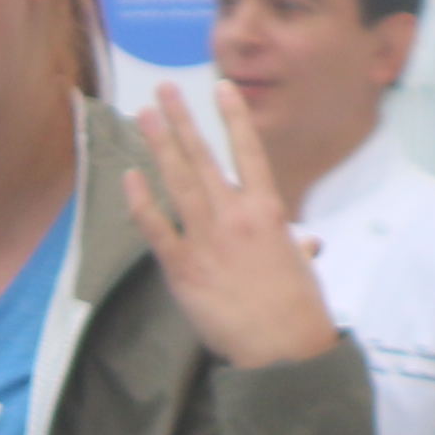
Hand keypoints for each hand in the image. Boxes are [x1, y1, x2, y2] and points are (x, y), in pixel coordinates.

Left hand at [116, 84, 347, 369]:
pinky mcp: (184, 268)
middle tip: (164, 90)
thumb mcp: (299, 268)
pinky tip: (129, 177)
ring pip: (179, 182)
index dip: (234, 118)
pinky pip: (157, 229)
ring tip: (144, 116)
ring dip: (160, 145)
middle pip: (204, 157)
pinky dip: (141, 202)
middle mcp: (235, 216)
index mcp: (268, 210)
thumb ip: (295, 247)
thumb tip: (305, 244)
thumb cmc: (297, 309)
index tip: (220, 88)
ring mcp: (207, 240)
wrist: (282, 346)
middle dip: (182, 121)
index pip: (249, 152)